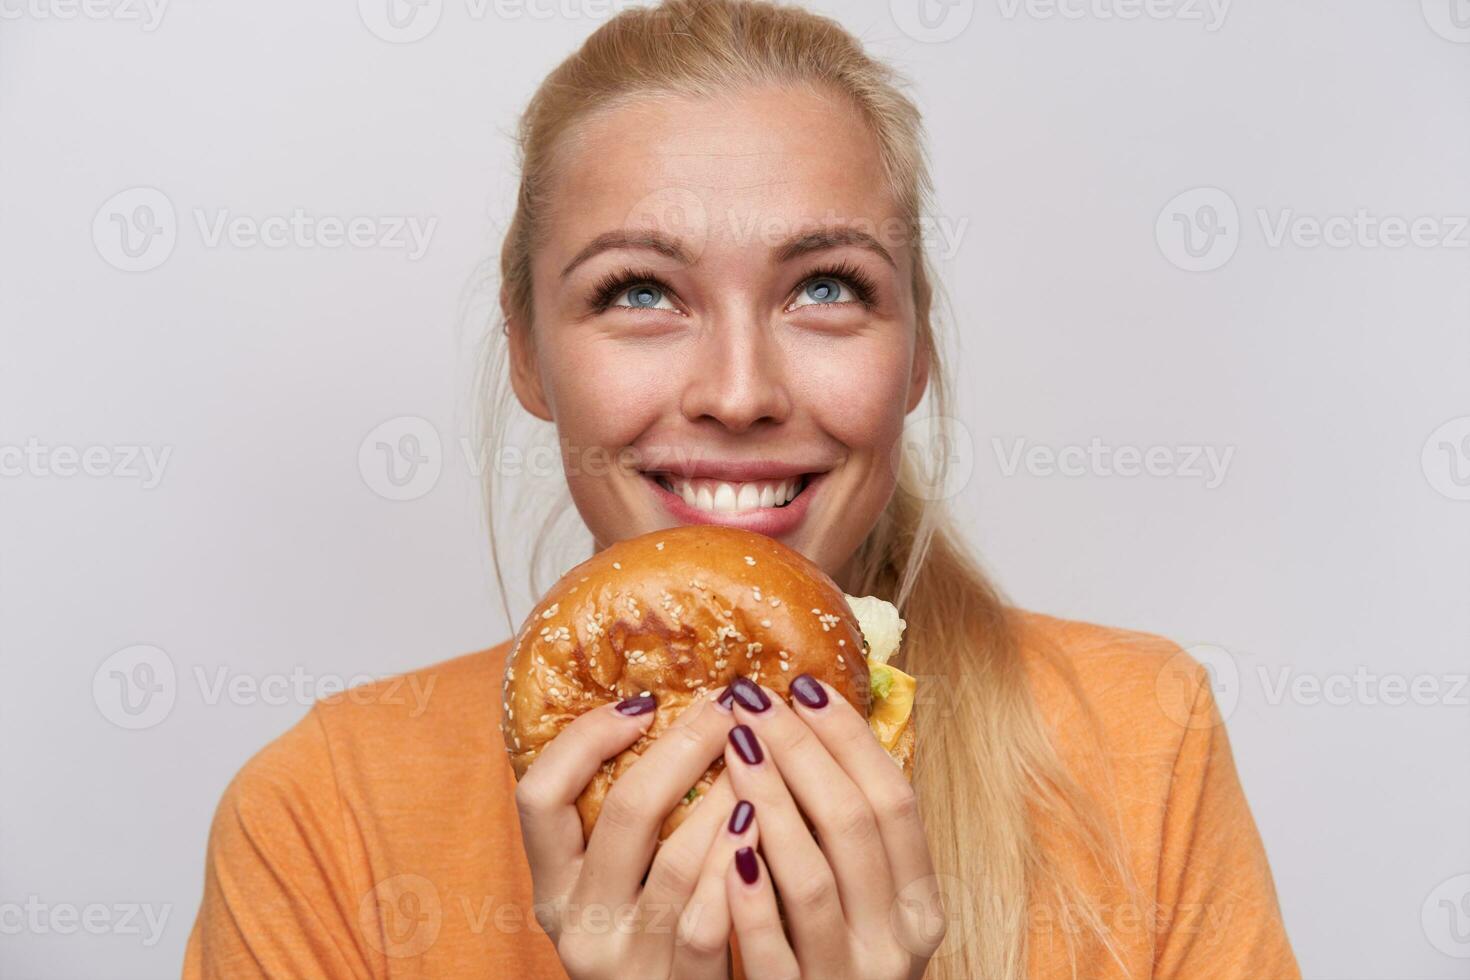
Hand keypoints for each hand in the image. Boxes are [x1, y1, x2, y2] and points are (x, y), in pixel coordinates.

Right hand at [513, 691, 758, 979]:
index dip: (586, 739)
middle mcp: (579, 924)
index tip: (644, 703)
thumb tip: (666, 709)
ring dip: (727, 797)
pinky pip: (711, 922)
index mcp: (553, 887)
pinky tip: (766, 824)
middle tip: (726, 709)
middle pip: (624, 812)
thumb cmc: (654, 938)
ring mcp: (628, 962)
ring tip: (760, 754)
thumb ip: (627, 821)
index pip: (539, 794)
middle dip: (683, 747)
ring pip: (677, 863)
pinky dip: (739, 865)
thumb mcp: (618, 885)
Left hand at [720, 675, 944, 979]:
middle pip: (855, 824)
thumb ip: (849, 836)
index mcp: (918, 906)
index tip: (805, 684)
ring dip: (774, 802)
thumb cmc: (827, 964)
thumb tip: (819, 728)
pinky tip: (725, 844)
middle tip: (754, 702)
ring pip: (814, 876)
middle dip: (804, 752)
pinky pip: (771, 949)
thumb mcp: (861, 905)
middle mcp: (896, 944)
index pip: (896, 800)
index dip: (851, 737)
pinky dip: (750, 895)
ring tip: (735, 746)